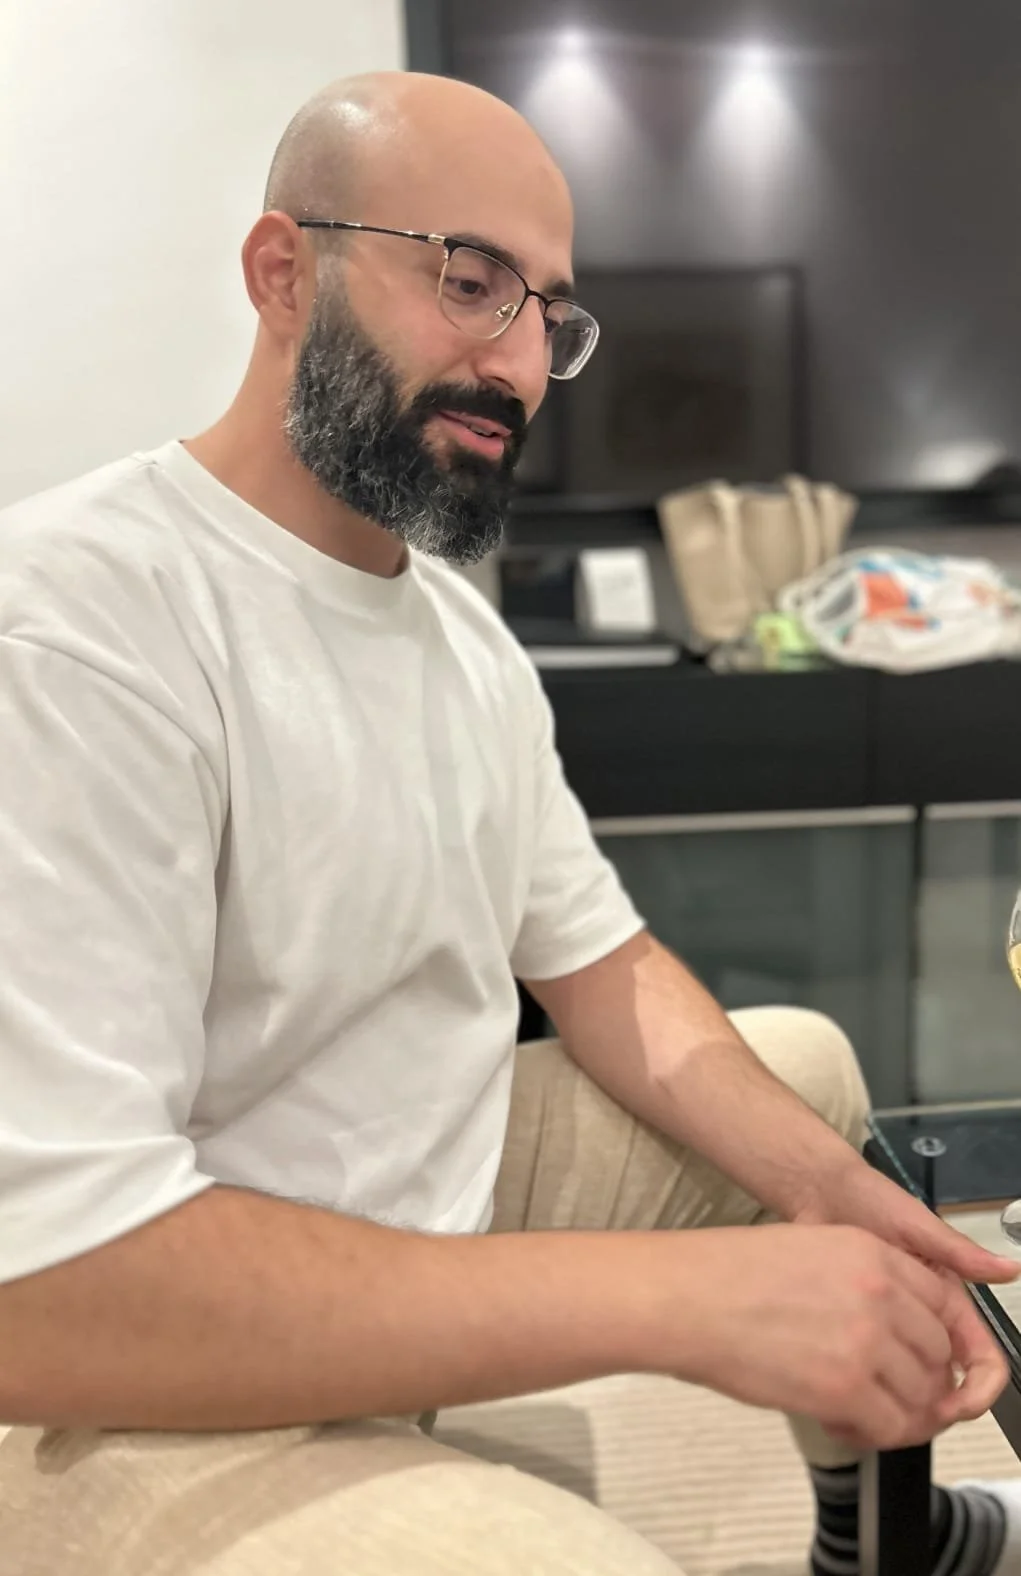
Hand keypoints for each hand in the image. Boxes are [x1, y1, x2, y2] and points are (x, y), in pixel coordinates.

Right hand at [677, 1222, 1007, 1451]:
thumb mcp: (807, 1251)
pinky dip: (873, 1436)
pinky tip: (842, 1426)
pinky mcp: (844, 1387)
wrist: (682, 1297)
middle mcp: (880, 1292)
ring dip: (898, 1412)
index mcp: (870, 1251)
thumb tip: (887, 1329)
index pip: (941, 1303)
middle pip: (937, 1353)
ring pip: (921, 1396)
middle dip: (918, 1380)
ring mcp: (866, 1341)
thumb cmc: (724, 1274)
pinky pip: (889, 1427)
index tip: (921, 1359)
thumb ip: (859, 1282)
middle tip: (888, 1393)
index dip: (934, 1340)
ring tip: (861, 1413)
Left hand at [792, 1159, 1018, 1433]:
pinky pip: (867, 1377)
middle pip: (947, 1390)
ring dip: (895, 1411)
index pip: (982, 1364)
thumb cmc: (867, 1199)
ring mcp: (888, 1331)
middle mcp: (922, 1323)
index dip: (975, 1394)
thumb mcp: (913, 1224)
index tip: (948, 1410)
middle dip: (932, 1413)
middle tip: (897, 1421)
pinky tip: (839, 1402)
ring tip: (864, 1415)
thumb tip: (1010, 1269)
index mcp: (947, 1302)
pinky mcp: (854, 1334)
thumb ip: (958, 1252)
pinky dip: (860, 1396)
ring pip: (907, 1391)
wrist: (816, 1191)